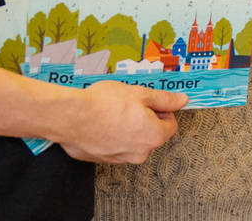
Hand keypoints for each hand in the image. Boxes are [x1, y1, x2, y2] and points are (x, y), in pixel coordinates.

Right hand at [58, 81, 185, 163]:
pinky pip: (114, 145)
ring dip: (127, 127)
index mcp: (153, 137)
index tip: (150, 102)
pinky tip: (101, 122)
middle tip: (128, 104)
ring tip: (112, 112)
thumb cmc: (103, 104)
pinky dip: (111, 135)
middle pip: (151, 133)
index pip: (170, 125)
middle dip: (144, 118)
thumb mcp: (140, 93)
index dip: (162, 110)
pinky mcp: (102, 159)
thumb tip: (181, 101)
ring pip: (132, 140)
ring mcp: (120, 159)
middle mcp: (139, 153)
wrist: (69, 116)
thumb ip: (165, 99)